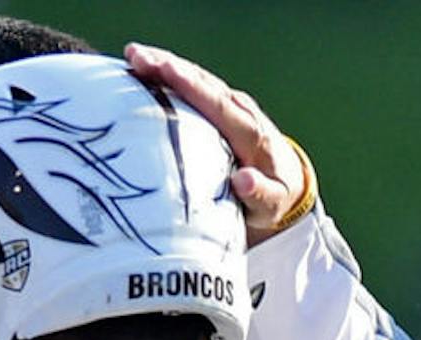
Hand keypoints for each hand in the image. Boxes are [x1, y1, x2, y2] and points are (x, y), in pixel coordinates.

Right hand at [124, 44, 309, 241]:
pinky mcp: (218, 105)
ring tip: (132, 54)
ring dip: (164, 64)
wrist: (287, 181)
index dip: (191, 87)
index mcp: (251, 134)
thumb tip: (243, 181)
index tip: (166, 71)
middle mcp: (240, 111)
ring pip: (195, 79)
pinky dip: (168, 73)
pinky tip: (141, 67)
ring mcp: (229, 105)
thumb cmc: (275, 198)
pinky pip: (192, 85)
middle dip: (170, 67)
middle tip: (136, 57)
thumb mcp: (272, 204)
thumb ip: (260, 194)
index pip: (218, 106)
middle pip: (203, 84)